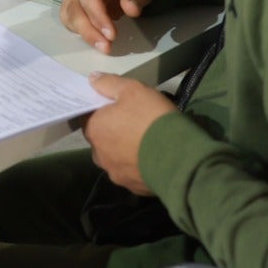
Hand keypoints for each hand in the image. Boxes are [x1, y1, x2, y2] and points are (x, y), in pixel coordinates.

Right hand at [60, 0, 157, 54]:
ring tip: (103, 46)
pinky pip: (69, 19)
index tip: (112, 35)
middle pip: (74, 7)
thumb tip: (131, 11)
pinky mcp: (71, 2)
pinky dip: (80, 31)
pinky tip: (95, 38)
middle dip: (88, 31)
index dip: (98, 17)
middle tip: (106, 48)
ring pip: (68, 15)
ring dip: (83, 33)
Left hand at [83, 73, 175, 195]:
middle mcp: (99, 155)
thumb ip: (109, 84)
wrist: (179, 156)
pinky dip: (138, 166)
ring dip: (124, 151)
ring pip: (115, 158)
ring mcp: (116, 174)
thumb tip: (92, 79)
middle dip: (112, 131)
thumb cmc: (151, 118)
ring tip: (144, 142)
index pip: (88, 118)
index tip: (115, 107)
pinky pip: (131, 173)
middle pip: (101, 139)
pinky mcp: (133, 187)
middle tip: (133, 123)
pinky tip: (152, 158)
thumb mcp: (132, 90)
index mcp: (95, 130)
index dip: (100, 111)